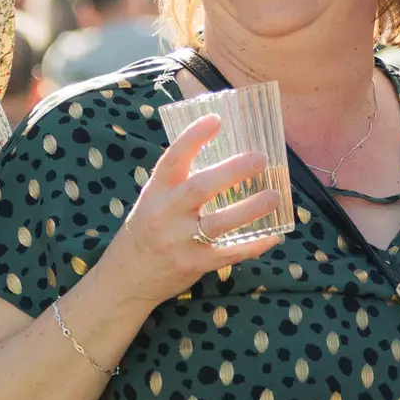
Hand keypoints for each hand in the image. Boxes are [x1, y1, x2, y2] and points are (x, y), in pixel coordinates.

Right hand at [90, 116, 287, 306]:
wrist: (125, 280)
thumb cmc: (146, 232)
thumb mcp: (152, 200)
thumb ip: (179, 182)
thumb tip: (224, 155)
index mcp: (156, 191)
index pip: (173, 158)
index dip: (193, 137)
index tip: (216, 119)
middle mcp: (165, 214)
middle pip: (199, 188)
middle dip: (232, 172)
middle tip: (260, 159)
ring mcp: (179, 241)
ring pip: (219, 222)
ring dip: (250, 208)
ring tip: (274, 195)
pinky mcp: (193, 264)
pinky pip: (229, 253)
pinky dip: (253, 245)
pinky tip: (273, 236)